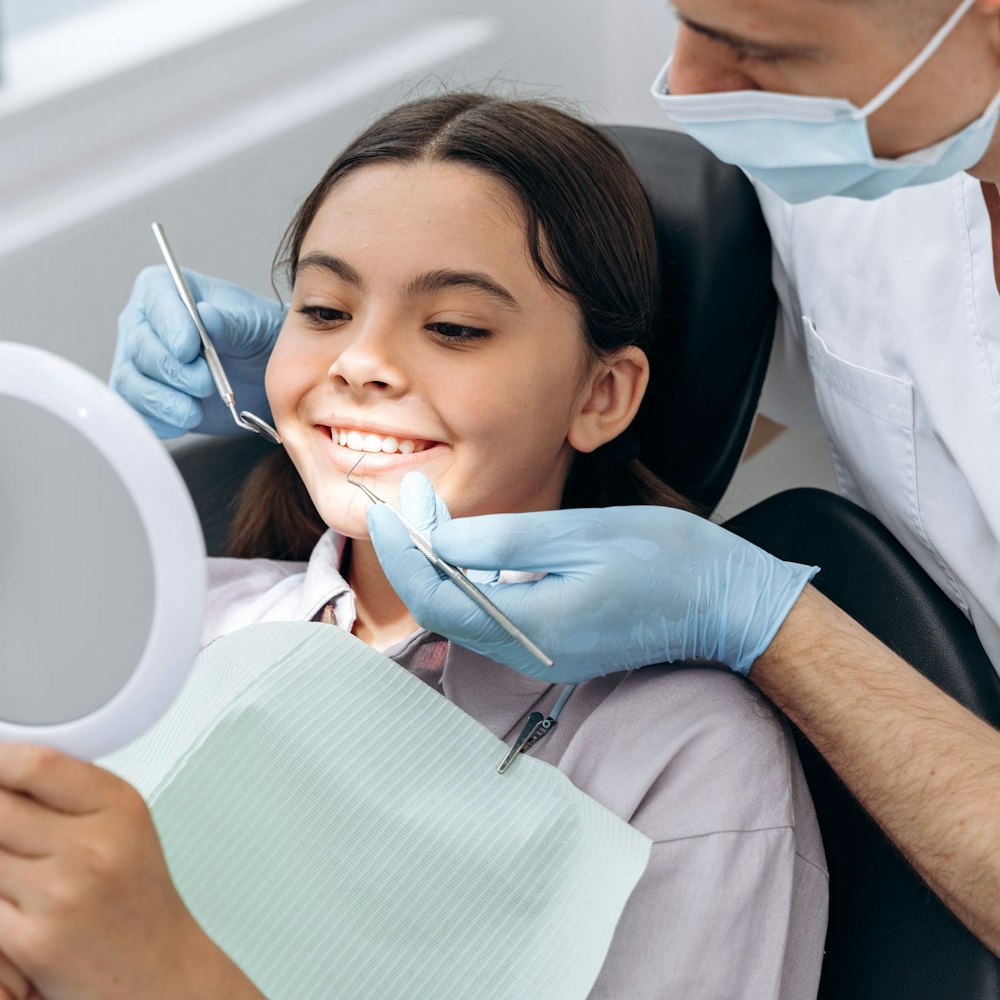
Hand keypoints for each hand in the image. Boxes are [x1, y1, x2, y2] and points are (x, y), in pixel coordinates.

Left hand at [0, 744, 210, 999]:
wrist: (159, 972)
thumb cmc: (137, 900)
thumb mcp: (124, 827)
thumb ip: (72, 793)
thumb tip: (7, 770)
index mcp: (120, 807)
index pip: (38, 764)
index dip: (0, 761)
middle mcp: (94, 845)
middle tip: (7, 827)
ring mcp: (62, 892)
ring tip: (17, 866)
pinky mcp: (34, 939)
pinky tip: (14, 900)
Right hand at [111, 267, 283, 437]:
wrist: (265, 374)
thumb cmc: (256, 336)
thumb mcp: (253, 323)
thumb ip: (229, 321)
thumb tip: (205, 316)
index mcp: (164, 291)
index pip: (154, 304)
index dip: (170, 329)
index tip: (190, 350)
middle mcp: (144, 325)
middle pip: (140, 349)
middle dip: (174, 371)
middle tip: (207, 382)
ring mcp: (140, 364)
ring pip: (131, 384)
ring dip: (165, 402)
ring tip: (197, 408)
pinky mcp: (146, 399)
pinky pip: (139, 414)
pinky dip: (163, 422)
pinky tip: (189, 418)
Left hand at [368, 474, 817, 682]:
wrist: (724, 600)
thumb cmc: (665, 558)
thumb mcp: (579, 534)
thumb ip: (501, 541)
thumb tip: (435, 538)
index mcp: (536, 627)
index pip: (437, 600)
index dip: (402, 555)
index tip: (384, 508)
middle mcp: (531, 653)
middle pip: (445, 609)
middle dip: (416, 553)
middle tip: (410, 496)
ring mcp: (543, 654)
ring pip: (466, 613)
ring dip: (440, 563)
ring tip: (431, 510)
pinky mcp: (554, 645)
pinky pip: (494, 615)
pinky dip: (471, 577)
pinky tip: (472, 541)